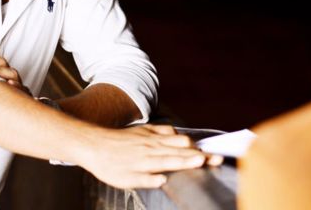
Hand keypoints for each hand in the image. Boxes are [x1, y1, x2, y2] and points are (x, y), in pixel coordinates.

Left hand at [79, 124, 222, 188]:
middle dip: (202, 153)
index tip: (209, 161)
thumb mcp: (125, 181)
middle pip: (183, 148)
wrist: (92, 143)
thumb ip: (146, 180)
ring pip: (177, 136)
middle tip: (218, 158)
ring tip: (205, 151)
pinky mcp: (145, 129)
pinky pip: (166, 129)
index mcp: (148, 160)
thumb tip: (164, 180)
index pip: (176, 160)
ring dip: (193, 144)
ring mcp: (149, 135)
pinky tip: (182, 139)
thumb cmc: (108, 166)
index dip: (194, 161)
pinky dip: (177, 134)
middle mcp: (152, 146)